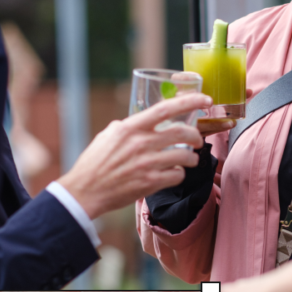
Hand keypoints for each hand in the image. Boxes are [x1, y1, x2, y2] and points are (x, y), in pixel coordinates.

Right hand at [58, 93, 211, 220]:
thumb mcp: (107, 136)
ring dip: (192, 158)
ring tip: (190, 160)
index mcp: (130, 128)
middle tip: (198, 139)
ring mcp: (147, 164)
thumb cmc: (94, 163)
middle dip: (196, 135)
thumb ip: (126, 127)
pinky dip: (179, 174)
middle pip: (181, 132)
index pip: (166, 108)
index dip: (189, 102)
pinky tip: (174, 174)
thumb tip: (140, 121)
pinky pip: (177, 175)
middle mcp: (141, 143)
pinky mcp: (150, 183)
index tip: (205, 99)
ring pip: (184, 156)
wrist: (85, 191)